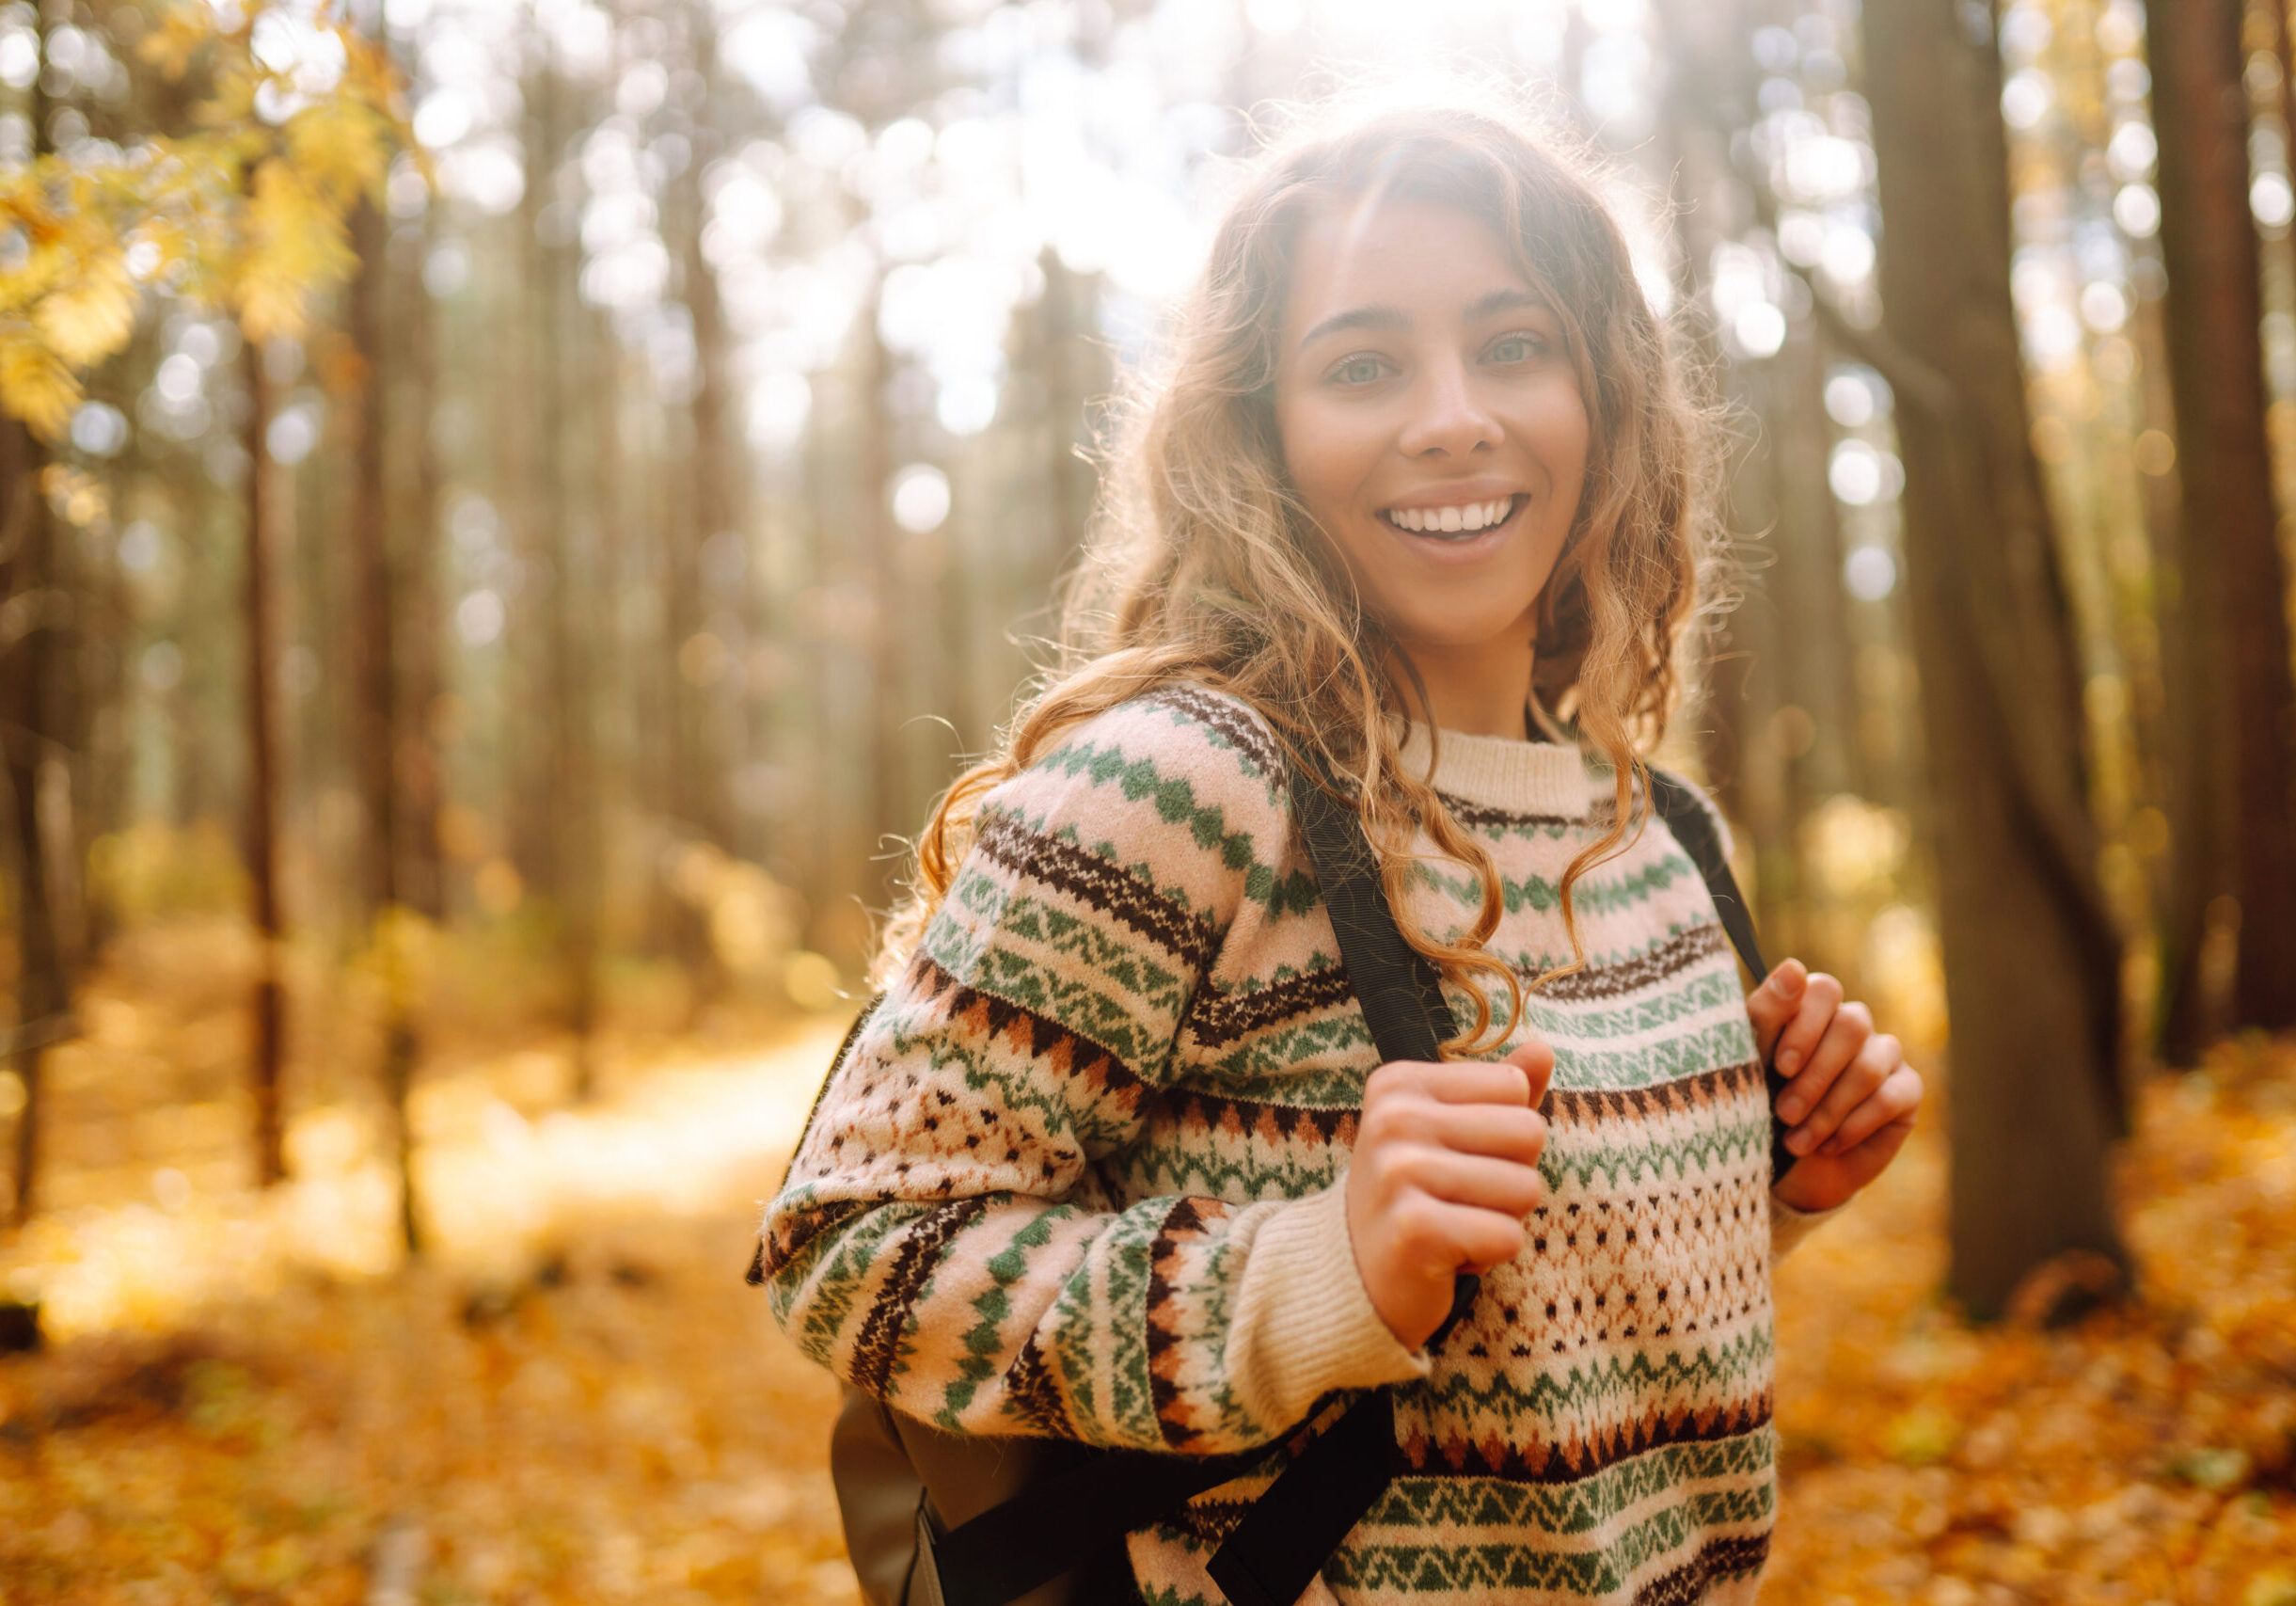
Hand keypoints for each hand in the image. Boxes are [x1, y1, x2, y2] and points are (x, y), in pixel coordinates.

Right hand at [1346, 1041, 1551, 1351]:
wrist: (1356, 1277)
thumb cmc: (1416, 1196)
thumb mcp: (1451, 1132)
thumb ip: (1498, 1092)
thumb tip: (1544, 1049)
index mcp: (1400, 1084)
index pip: (1515, 1088)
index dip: (1505, 1134)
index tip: (1456, 1160)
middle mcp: (1393, 1119)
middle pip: (1529, 1133)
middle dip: (1512, 1175)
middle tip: (1460, 1199)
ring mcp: (1399, 1172)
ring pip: (1526, 1187)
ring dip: (1502, 1219)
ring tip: (1454, 1225)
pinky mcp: (1414, 1229)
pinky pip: (1508, 1235)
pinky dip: (1491, 1255)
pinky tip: (1448, 1256)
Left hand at [1745, 959, 1923, 1213]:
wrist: (1781, 1168)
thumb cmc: (1758, 1103)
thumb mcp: (1750, 1061)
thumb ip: (1767, 1014)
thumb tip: (1793, 968)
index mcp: (1812, 1006)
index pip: (1824, 989)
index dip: (1805, 1026)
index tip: (1780, 1066)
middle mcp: (1852, 1023)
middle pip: (1853, 1025)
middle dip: (1814, 1077)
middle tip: (1785, 1113)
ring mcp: (1884, 1054)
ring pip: (1869, 1067)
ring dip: (1828, 1109)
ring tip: (1797, 1140)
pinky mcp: (1906, 1090)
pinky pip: (1891, 1098)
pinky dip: (1853, 1126)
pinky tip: (1828, 1145)